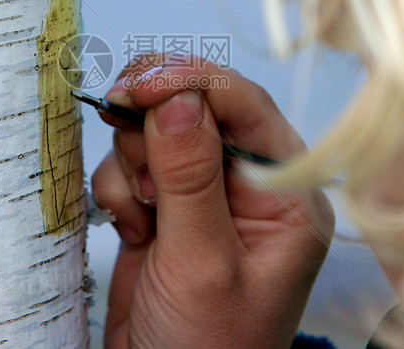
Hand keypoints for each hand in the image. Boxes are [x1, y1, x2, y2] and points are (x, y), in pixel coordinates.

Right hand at [91, 54, 334, 348]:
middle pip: (197, 105)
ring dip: (135, 161)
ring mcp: (203, 194)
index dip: (192, 82)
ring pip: (157, 130)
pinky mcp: (165, 206)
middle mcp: (248, 185)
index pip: (246, 105)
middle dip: (156, 120)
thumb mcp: (203, 263)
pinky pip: (132, 163)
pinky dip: (120, 187)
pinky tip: (133, 229)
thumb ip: (191, 175)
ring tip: (144, 214)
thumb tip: (178, 96)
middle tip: (129, 139)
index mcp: (284, 193)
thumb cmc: (208, 346)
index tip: (142, 85)